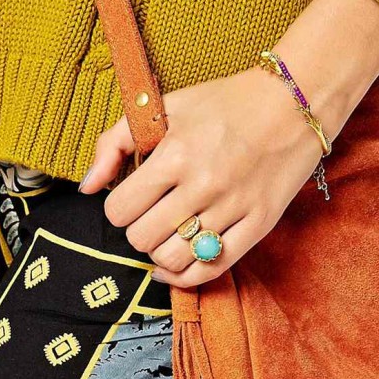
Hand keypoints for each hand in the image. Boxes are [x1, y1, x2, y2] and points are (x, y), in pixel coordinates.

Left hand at [80, 0, 378, 286]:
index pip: (119, 210)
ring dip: (159, 252)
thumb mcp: (165, 107)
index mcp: (175, 154)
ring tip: (165, 233)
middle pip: (141, 239)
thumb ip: (115, 141)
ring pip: (172, 260)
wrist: (292, 103)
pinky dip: (186, 276)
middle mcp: (203, 185)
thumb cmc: (226, 102)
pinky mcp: (259, 224)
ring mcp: (234, 208)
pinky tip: (175, 265)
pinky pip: (212, 269)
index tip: (129, 199)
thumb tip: (85, 187)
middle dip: (136, 229)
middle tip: (148, 214)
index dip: (117, 207)